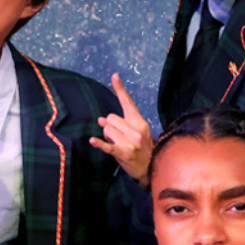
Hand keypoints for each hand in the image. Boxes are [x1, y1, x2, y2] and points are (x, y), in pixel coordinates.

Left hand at [90, 73, 152, 187]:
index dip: (120, 89)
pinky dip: (99, 143)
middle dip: (110, 127)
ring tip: (117, 144)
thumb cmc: (142, 149)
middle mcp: (136, 130)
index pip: (128, 103)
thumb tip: (101, 119)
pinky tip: (92, 140)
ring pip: (107, 130)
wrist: (152, 168)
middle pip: (111, 118)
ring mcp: (130, 142)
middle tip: (118, 137)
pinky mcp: (123, 153)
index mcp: (140, 122)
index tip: (114, 76)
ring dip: (108, 137)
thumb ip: (119, 124)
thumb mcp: (135, 133)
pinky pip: (108, 146)